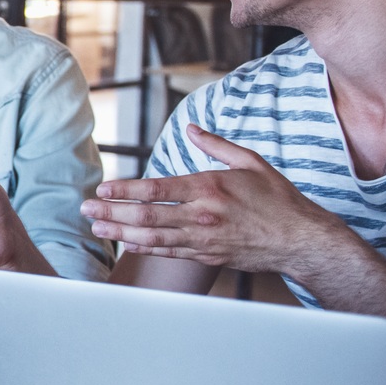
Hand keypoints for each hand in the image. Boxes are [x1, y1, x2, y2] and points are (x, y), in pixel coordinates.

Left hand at [82, 125, 347, 275]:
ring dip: (119, 232)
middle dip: (110, 212)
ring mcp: (203, 239)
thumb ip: (217, 145)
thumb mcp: (251, 162)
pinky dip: (144, 248)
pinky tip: (125, 244)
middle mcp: (202, 215)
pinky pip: (168, 252)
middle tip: (85, 210)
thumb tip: (191, 127)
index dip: (124, 190)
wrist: (300, 240)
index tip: (102, 189)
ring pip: (151, 237)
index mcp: (209, 187)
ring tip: (95, 228)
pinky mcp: (207, 257)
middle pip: (145, 215)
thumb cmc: (278, 199)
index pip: (156, 189)